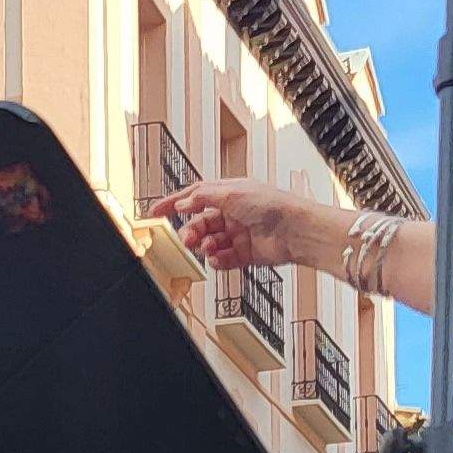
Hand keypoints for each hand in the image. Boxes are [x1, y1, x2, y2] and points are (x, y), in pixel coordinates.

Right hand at [152, 178, 329, 273]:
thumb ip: (203, 197)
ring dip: (204, 246)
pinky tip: (220, 257)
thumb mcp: (232, 193)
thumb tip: (183, 203)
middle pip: (199, 223)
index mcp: (230, 194)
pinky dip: (217, 259)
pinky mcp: (243, 254)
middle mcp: (232, 214)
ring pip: (208, 242)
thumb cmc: (274, 206)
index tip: (156, 212)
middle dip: (191, 231)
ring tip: (208, 247)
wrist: (296, 231)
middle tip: (187, 239)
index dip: (174, 203)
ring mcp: (237, 234)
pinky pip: (221, 259)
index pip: (195, 197)